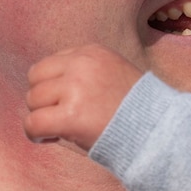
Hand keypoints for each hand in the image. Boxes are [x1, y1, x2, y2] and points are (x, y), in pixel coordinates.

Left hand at [24, 45, 144, 150]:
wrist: (157, 132)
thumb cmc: (136, 110)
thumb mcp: (113, 73)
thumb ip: (84, 72)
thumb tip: (47, 86)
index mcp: (92, 52)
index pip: (50, 64)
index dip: (53, 86)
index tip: (65, 103)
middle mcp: (81, 65)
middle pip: (36, 78)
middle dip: (43, 100)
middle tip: (60, 117)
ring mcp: (75, 89)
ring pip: (33, 100)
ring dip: (41, 117)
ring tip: (59, 129)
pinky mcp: (70, 116)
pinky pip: (33, 123)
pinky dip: (36, 134)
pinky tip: (49, 139)